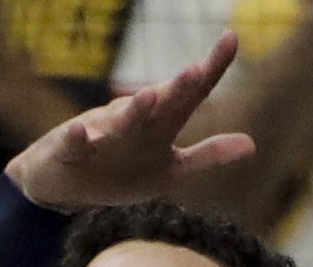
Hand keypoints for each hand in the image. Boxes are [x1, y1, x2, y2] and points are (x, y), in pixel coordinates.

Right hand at [7, 37, 254, 208]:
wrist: (60, 182)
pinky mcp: (69, 153)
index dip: (212, 68)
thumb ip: (206, 156)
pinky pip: (72, 145)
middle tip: (195, 72)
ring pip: (119, 123)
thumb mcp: (168, 170)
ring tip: (146, 98)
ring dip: (132, 111)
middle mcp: (133, 123)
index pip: (192, 94)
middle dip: (176, 89)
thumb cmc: (120, 169)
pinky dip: (75, 140)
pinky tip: (78, 133)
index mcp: (160, 126)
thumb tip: (251, 145)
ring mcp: (100, 135)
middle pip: (159, 104)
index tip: (231, 37)